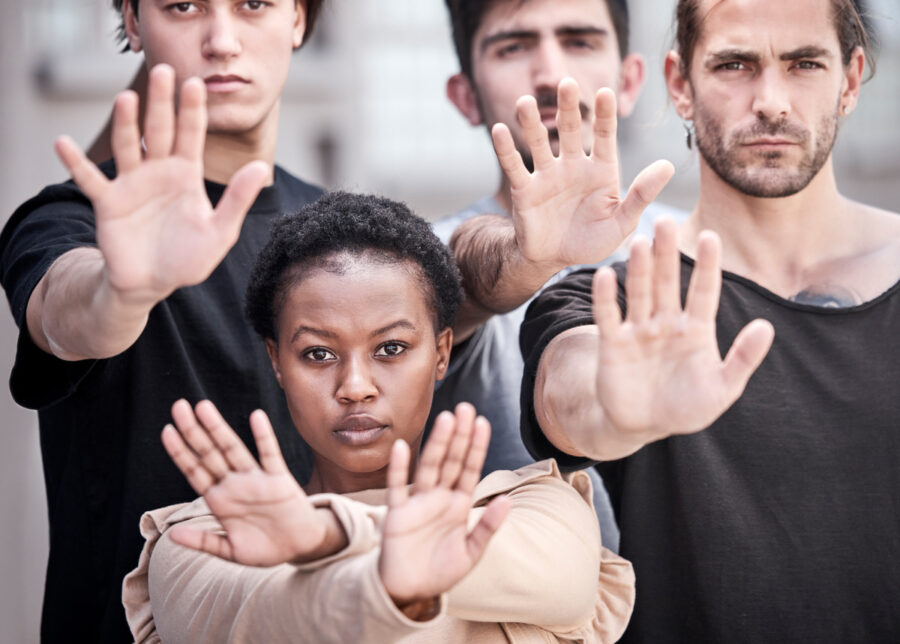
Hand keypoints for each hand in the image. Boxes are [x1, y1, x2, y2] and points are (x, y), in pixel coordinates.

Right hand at [54, 64, 268, 307]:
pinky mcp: (108, 202)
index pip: (191, 135)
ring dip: (126, 124)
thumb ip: (238, 199)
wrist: (152, 283)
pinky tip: (62, 142)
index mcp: (186, 174)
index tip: (195, 83)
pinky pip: (89, 179)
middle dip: (161, 102)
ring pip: (128, 146)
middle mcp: (158, 172)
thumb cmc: (188, 257)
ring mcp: (131, 184)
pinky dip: (75, 162)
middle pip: (159, 130)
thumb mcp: (220, 231)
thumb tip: (260, 167)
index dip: (193, 110)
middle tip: (163, 70)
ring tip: (126, 99)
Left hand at [161, 399, 342, 566]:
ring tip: (203, 407)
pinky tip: (256, 417)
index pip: (194, 471)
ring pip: (233, 448)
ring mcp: (256, 479)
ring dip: (218, 428)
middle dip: (193, 431)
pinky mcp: (279, 479)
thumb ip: (203, 541)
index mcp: (219, 500)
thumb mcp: (230, 550)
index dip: (180, 452)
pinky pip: (270, 454)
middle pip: (209, 453)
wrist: (300, 548)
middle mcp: (235, 484)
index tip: (166, 430)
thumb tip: (171, 534)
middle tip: (178, 406)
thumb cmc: (264, 549)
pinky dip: (263, 436)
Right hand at [378, 403, 510, 605]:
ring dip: (437, 444)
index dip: (476, 446)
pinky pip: (397, 488)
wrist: (411, 591)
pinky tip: (401, 448)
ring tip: (446, 419)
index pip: (470, 469)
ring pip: (429, 467)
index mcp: (458, 504)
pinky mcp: (397, 515)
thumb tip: (507, 501)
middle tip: (466, 407)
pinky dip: (399, 469)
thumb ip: (487, 527)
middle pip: (451, 460)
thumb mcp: (471, 552)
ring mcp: (417, 503)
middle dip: (459, 436)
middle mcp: (438, 498)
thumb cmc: (441, 570)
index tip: (483, 422)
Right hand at [492, 78, 673, 272]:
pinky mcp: (524, 190)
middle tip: (566, 83)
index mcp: (601, 170)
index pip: (605, 136)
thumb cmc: (592, 240)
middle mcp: (573, 166)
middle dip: (568, 108)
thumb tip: (668, 166)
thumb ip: (642, 195)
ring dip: (531, 123)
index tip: (605, 92)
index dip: (605, 115)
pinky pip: (514, 167)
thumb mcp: (622, 222)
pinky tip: (498, 130)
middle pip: (571, 130)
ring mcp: (547, 176)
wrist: (556, 259)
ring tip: (525, 102)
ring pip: (539, 143)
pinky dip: (506, 149)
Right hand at [590, 219, 774, 450]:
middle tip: (664, 221)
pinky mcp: (612, 343)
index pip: (703, 291)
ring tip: (640, 242)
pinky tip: (606, 275)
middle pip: (667, 282)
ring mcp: (639, 331)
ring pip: (640, 293)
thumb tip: (766, 326)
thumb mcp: (722, 388)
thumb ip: (744, 359)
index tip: (710, 237)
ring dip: (640, 269)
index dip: (707, 266)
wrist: (643, 426)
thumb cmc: (686, 408)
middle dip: (666, 254)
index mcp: (696, 329)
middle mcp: (666, 323)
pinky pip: (608, 316)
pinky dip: (606, 297)